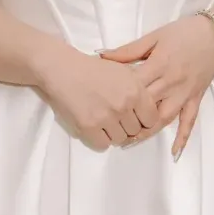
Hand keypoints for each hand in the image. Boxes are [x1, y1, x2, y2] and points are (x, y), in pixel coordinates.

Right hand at [33, 40, 167, 150]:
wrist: (62, 69)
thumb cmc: (91, 70)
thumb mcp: (123, 72)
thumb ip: (138, 90)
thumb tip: (150, 111)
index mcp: (135, 89)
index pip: (152, 119)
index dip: (143, 120)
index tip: (134, 118)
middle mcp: (124, 103)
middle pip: (135, 131)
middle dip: (127, 126)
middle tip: (114, 117)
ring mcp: (106, 116)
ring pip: (120, 139)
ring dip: (112, 134)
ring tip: (103, 120)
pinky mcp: (89, 126)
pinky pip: (102, 145)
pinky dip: (99, 139)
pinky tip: (94, 127)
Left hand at [101, 14, 213, 158]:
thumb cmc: (181, 33)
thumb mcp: (153, 37)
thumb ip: (128, 50)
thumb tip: (102, 55)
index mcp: (159, 65)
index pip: (135, 86)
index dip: (118, 96)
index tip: (102, 105)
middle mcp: (172, 82)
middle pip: (147, 105)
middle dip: (129, 118)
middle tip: (110, 129)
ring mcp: (185, 93)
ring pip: (165, 117)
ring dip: (148, 132)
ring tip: (131, 142)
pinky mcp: (195, 99)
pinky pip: (189, 121)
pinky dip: (183, 137)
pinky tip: (175, 152)